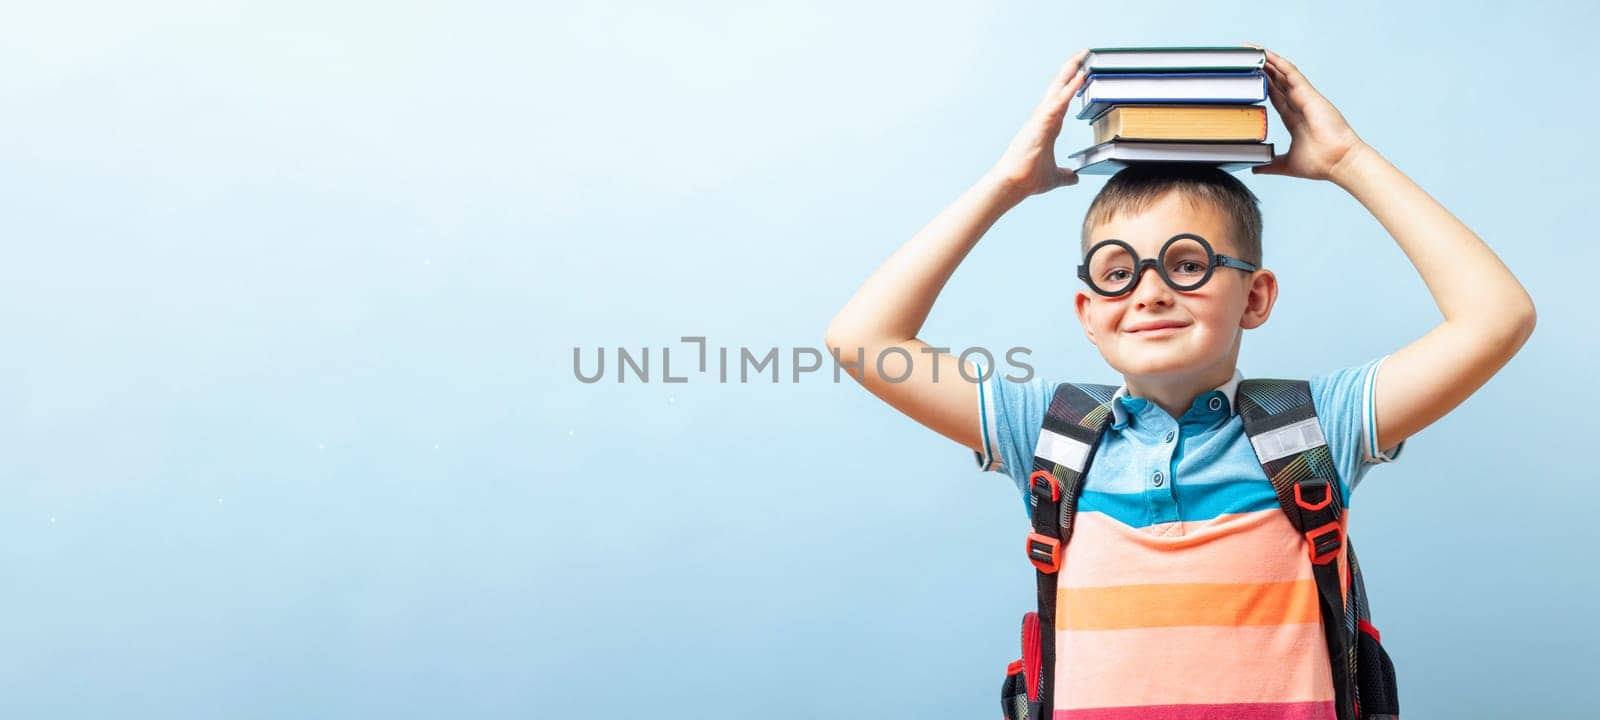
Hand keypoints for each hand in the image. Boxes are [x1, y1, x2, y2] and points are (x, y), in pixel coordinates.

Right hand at [988, 49, 1090, 197]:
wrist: (1013, 184)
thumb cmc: (1027, 179)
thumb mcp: (1054, 176)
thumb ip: (1065, 175)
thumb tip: (1074, 178)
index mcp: (1048, 126)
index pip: (1062, 100)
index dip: (1072, 85)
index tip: (1082, 71)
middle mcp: (1043, 118)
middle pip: (1059, 87)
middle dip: (1071, 69)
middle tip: (1085, 53)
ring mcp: (1041, 118)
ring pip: (1058, 89)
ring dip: (1070, 71)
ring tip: (1083, 56)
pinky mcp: (1041, 123)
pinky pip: (1058, 101)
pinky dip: (1069, 89)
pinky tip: (1081, 77)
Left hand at [1245, 45, 1365, 180]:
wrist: (1338, 162)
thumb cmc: (1320, 163)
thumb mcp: (1286, 163)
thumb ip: (1270, 164)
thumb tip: (1255, 167)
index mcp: (1294, 118)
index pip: (1275, 96)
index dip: (1263, 85)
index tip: (1249, 77)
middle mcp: (1299, 104)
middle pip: (1277, 81)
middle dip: (1263, 69)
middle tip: (1245, 58)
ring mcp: (1305, 98)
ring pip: (1283, 74)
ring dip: (1268, 61)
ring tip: (1252, 50)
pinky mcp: (1309, 95)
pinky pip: (1292, 74)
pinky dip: (1280, 63)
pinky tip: (1267, 55)